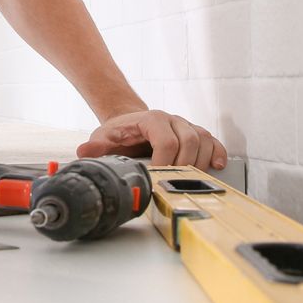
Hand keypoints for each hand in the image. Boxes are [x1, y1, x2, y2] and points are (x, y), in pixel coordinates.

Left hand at [76, 109, 225, 170]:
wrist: (130, 123)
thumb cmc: (119, 133)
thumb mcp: (104, 138)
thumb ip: (96, 147)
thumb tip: (84, 152)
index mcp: (152, 119)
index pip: (168, 141)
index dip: (166, 163)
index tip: (158, 178)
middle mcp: (173, 120)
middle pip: (191, 142)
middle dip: (184, 167)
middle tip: (173, 183)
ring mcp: (186, 126)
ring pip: (205, 142)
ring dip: (201, 163)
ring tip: (189, 179)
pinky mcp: (196, 134)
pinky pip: (213, 142)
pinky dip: (217, 154)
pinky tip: (216, 166)